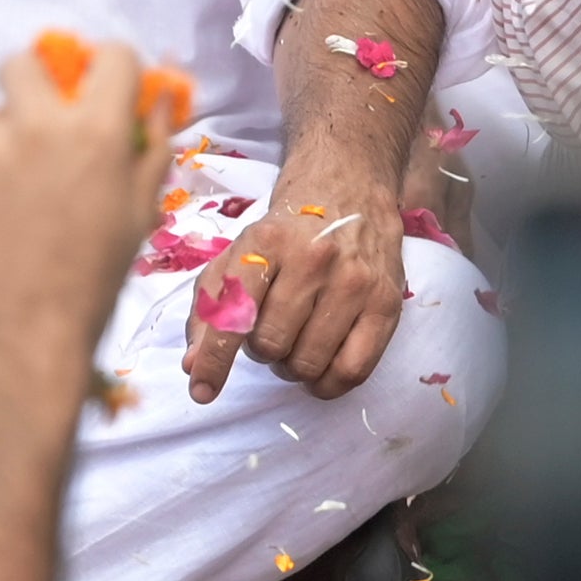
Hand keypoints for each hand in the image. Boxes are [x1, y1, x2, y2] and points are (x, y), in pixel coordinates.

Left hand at [0, 39, 176, 387]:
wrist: (21, 345)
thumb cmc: (93, 282)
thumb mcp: (139, 213)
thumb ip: (151, 146)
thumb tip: (158, 97)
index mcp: (95, 132)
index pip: (113, 56)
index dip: (115, 70)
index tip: (106, 91)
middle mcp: (34, 128)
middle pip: (24, 62)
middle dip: (36, 83)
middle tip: (42, 122)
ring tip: (10, 190)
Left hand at [182, 171, 409, 404]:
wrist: (350, 189)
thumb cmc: (288, 232)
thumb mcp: (238, 254)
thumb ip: (211, 309)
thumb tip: (194, 367)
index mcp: (267, 241)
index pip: (235, 311)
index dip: (215, 358)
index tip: (203, 390)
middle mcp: (313, 258)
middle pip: (271, 345)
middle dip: (262, 351)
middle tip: (271, 331)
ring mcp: (354, 281)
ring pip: (309, 363)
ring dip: (293, 366)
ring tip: (296, 342)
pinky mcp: (386, 302)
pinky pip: (352, 371)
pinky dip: (328, 384)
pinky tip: (321, 368)